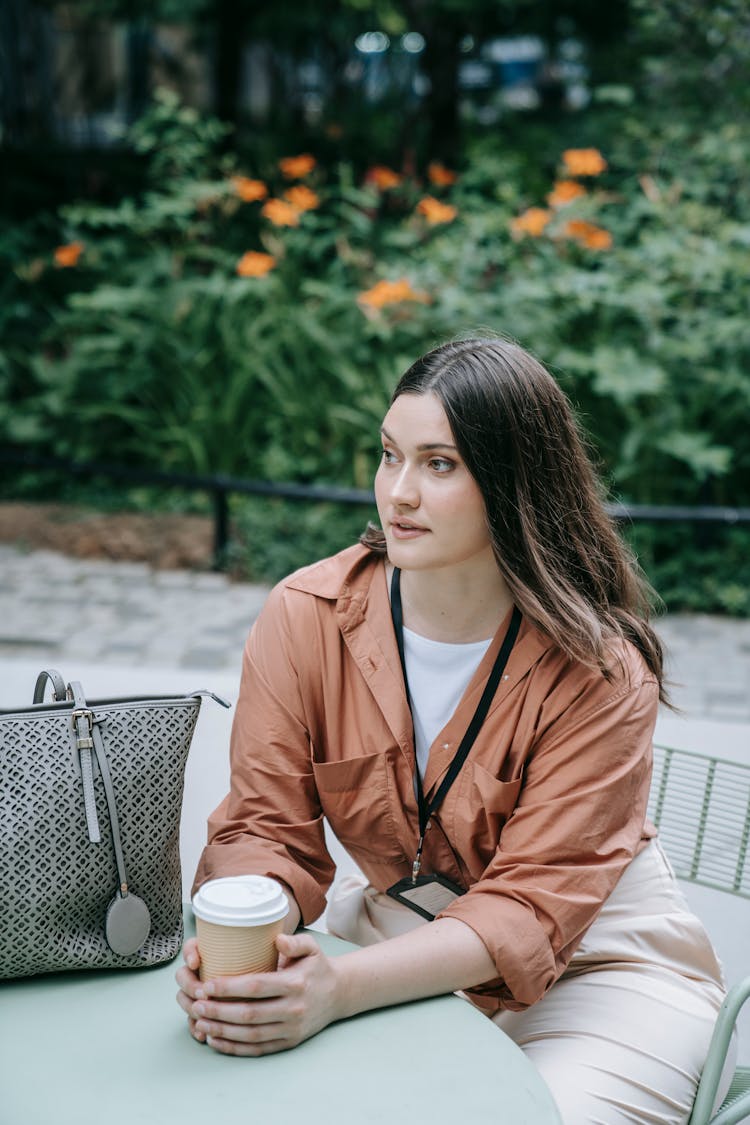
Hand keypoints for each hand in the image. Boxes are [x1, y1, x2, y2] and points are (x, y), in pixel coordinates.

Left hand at [175, 933, 342, 1055]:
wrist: (339, 994)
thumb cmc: (317, 967)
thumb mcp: (312, 947)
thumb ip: (295, 941)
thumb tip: (277, 940)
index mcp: (295, 984)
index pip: (256, 987)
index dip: (229, 988)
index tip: (207, 984)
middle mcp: (293, 1009)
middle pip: (249, 1014)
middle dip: (219, 1011)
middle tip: (197, 1005)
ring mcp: (291, 1030)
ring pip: (250, 1035)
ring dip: (222, 1031)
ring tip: (200, 1023)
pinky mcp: (288, 1043)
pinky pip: (257, 1049)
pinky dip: (234, 1048)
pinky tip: (215, 1041)